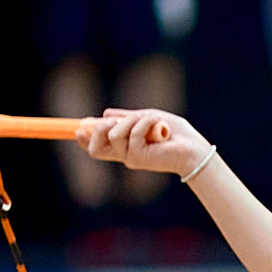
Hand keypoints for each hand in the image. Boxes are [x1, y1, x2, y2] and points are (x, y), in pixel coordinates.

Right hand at [77, 107, 210, 176]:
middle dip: (99, 128)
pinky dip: (145, 123)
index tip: (78, 129)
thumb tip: (105, 114)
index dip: (85, 139)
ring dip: (130, 121)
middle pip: (94, 147)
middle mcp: (124, 154)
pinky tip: (159, 127)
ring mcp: (130, 157)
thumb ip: (126, 118)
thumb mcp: (145, 119)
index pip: (97, 147)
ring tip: (150, 121)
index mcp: (124, 146)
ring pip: (113, 135)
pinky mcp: (139, 157)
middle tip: (115, 120)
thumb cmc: (174, 133)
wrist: (192, 147)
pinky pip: (132, 134)